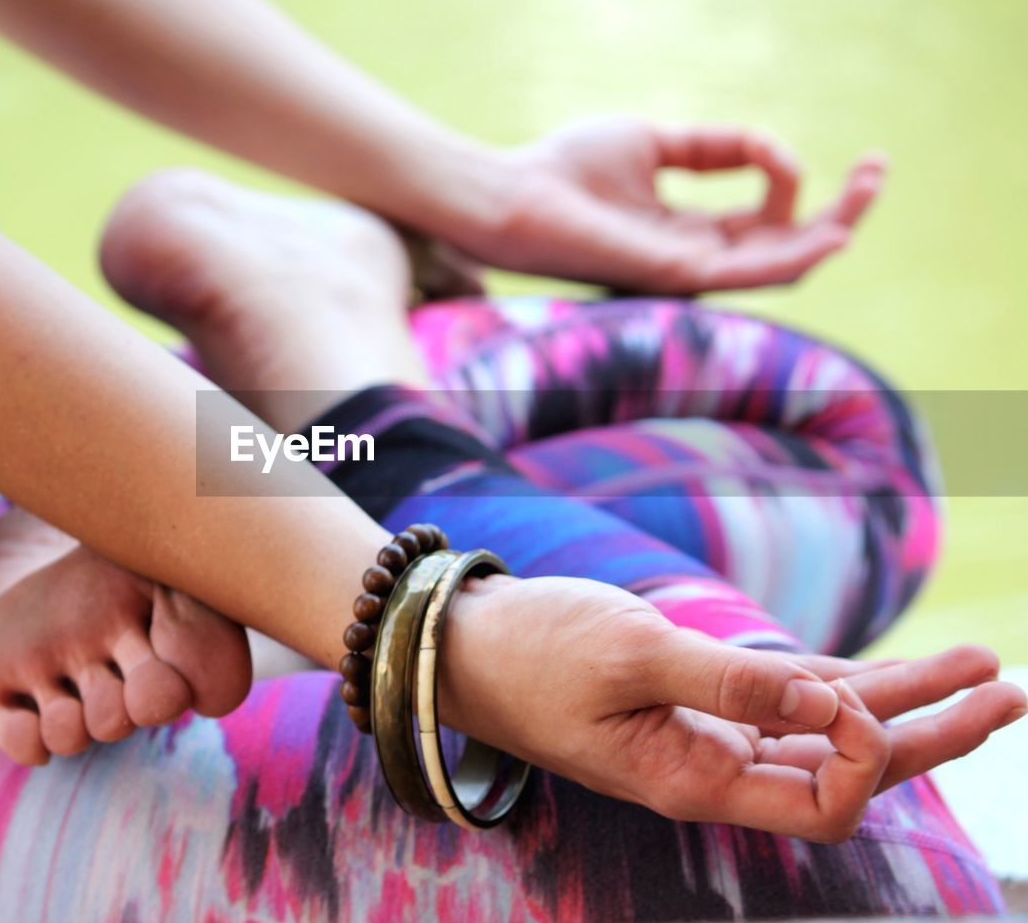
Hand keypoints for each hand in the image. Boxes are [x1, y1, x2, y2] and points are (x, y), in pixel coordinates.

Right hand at [439, 575, 1026, 842]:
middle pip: (847, 770)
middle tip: (1009, 691)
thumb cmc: (536, 650)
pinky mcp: (697, 696)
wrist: (470, 642)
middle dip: (933, 733)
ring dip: (903, 702)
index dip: (862, 753)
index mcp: (695, 780)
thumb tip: (834, 702)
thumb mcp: (630, 654)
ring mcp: (709, 733)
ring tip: (983, 669)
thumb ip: (732, 680)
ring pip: (827, 730)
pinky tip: (895, 671)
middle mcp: (714, 769)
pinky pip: (788, 697)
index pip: (823, 802)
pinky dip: (843, 683)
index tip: (848, 694)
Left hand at [443, 117, 884, 294]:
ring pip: (782, 266)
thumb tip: (771, 149)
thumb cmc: (566, 168)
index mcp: (688, 232)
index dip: (789, 178)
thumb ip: (714, 145)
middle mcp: (694, 260)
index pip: (766, 220)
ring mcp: (688, 273)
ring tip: (870, 186)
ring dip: (834, 228)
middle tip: (878, 169)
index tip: (769, 143)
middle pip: (787, 249)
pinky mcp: (675, 275)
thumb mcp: (655, 140)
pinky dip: (796, 253)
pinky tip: (833, 230)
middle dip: (841, 211)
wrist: (513, 191)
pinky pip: (751, 272)